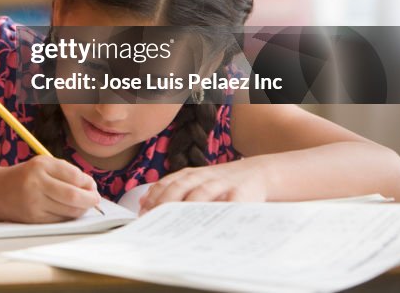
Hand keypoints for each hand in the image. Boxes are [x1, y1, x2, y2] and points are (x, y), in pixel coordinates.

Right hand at [0, 156, 100, 222]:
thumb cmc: (27, 177)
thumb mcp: (43, 165)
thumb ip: (66, 172)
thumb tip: (91, 187)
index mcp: (41, 165)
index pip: (74, 176)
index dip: (88, 183)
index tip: (92, 186)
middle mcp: (36, 183)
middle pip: (73, 196)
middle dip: (90, 199)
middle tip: (95, 199)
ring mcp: (34, 202)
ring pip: (69, 211)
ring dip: (81, 209)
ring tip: (82, 205)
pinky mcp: (33, 218)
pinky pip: (60, 220)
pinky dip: (68, 216)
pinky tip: (67, 211)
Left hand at [138, 160, 269, 213]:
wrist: (256, 172)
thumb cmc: (220, 183)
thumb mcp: (194, 181)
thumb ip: (170, 190)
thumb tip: (142, 203)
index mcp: (190, 175)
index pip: (167, 184)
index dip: (154, 198)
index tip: (143, 213)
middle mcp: (203, 177)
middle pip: (179, 187)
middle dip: (164, 204)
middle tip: (154, 221)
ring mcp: (221, 183)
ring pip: (201, 193)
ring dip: (187, 208)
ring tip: (176, 225)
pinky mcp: (241, 192)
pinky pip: (229, 203)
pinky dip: (220, 213)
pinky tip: (212, 227)